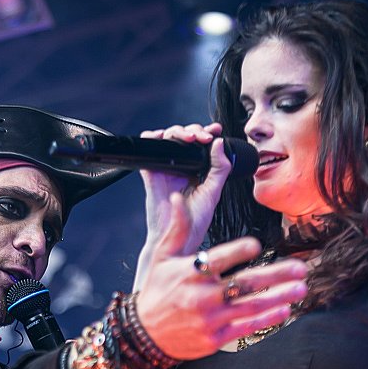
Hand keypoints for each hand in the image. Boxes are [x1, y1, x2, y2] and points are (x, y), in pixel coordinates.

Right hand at [134, 123, 231, 285]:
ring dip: (177, 132)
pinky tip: (162, 137)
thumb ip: (220, 168)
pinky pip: (147, 152)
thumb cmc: (193, 222)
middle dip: (194, 130)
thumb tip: (219, 144)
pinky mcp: (151, 174)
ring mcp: (166, 170)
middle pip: (184, 137)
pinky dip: (151, 139)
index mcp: (197, 171)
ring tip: (190, 139)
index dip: (206, 133)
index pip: (201, 145)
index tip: (215, 130)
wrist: (177, 238)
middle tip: (203, 138)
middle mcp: (181, 168)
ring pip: (168, 139)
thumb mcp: (213, 193)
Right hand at [134, 192, 307, 359]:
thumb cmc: (156, 291)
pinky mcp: (215, 338)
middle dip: (276, 275)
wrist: (145, 335)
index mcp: (190, 272)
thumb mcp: (162, 257)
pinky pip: (246, 327)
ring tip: (301, 288)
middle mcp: (202, 295)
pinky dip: (267, 319)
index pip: (218, 258)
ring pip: (251, 305)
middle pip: (244, 283)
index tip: (257, 246)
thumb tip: (177, 198)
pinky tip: (284, 310)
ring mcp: (210, 319)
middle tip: (300, 268)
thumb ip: (178, 228)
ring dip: (279, 296)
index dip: (238, 251)